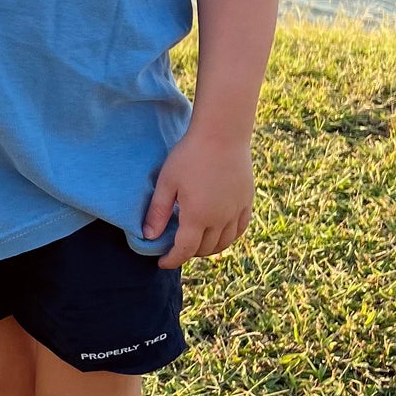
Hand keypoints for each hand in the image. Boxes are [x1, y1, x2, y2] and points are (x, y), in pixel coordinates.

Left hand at [143, 127, 253, 270]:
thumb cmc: (190, 155)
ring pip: (224, 243)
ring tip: (195, 242)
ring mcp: (236, 211)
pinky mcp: (246, 201)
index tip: (162, 262)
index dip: (172, 260)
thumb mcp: (167, 182)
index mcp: (197, 217)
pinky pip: (239, 229)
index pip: (184, 250)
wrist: (222, 134)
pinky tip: (219, 233)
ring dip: (208, 248)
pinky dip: (228, 237)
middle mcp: (219, 219)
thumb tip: (149, 237)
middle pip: (204, 249)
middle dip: (188, 253)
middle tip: (175, 247)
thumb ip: (158, 212)